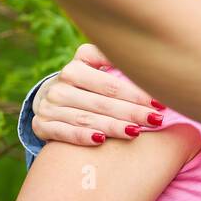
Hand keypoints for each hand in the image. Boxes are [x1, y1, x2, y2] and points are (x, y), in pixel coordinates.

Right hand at [31, 43, 166, 146]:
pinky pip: (63, 132)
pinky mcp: (41, 126)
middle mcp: (60, 85)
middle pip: (102, 101)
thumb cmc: (88, 84)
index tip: (160, 102)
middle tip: (156, 120)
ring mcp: (49, 106)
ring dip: (112, 126)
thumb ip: (118, 62)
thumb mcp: (98, 66)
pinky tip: (101, 140)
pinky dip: (82, 136)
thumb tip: (150, 59)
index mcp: (76, 67)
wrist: (52, 101)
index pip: (110, 83)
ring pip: (86, 118)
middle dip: (132, 112)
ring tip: (136, 132)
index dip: (136, 92)